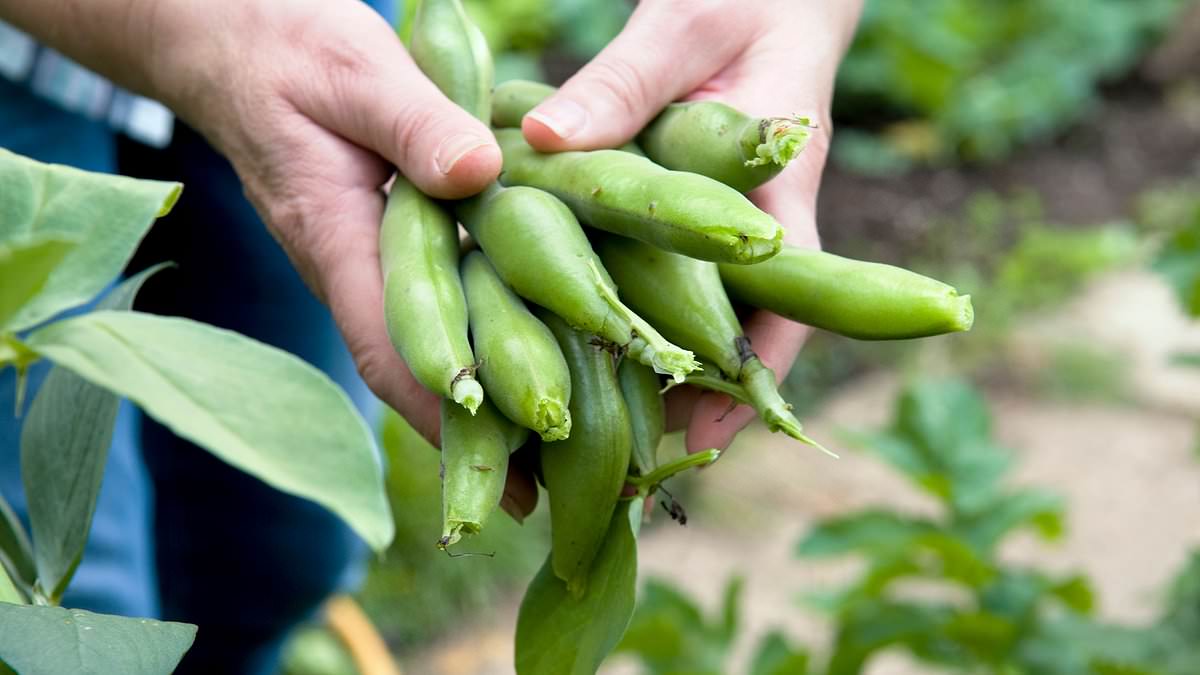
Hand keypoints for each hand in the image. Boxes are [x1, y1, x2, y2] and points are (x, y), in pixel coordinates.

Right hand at [2, 0, 536, 516]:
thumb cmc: (287, 49)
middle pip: (425, 370)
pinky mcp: (399, 236)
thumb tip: (481, 173)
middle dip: (481, 434)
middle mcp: (360, 267)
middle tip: (551, 491)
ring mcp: (378, 257)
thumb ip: (413, 122)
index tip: (504, 477)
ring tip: (562, 444)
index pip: (395, 351)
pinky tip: (544, 345)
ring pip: (441, 339)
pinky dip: (493, 327)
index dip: (449, 418)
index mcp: (340, 240)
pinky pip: (450, 294)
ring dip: (493, 392)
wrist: (241, 38)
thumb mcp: (354, 72)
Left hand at [521, 0, 862, 452]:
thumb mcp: (681, 26)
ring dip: (655, 368)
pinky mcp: (686, 212)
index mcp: (776, 195)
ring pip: (695, 316)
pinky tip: (574, 335)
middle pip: (733, 338)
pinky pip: (660, 274)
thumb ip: (622, 81)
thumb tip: (542, 136)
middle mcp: (754, 227)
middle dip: (688, 401)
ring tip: (591, 421)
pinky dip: (626, 309)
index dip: (750, 384)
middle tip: (625, 457)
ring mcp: (723, 225)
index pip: (784, 310)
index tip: (705, 442)